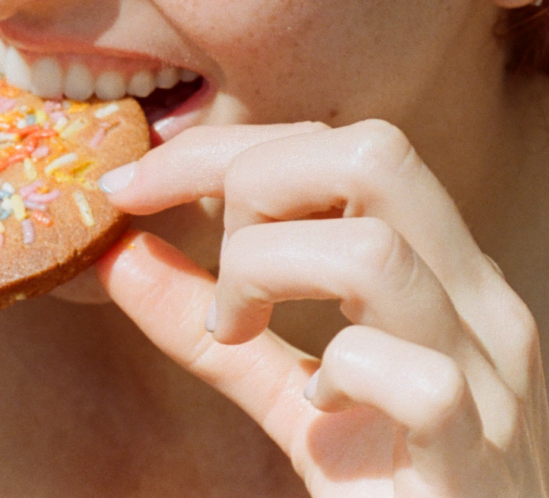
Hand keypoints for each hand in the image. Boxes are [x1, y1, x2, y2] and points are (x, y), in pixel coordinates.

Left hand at [95, 120, 548, 494]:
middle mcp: (479, 305)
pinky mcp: (471, 465)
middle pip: (373, 154)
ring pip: (373, 251)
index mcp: (440, 268)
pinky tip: (320, 402)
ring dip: (268, 271)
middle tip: (214, 262)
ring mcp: (489, 383)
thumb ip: (205, 323)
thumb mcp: (283, 387)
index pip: (338, 144)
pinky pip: (414, 379)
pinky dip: (341, 372)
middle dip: (251, 181)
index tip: (131, 185)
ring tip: (238, 325)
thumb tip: (118, 253)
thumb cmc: (384, 485)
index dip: (220, 147)